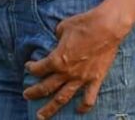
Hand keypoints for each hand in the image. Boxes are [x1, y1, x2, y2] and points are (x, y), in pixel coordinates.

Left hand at [22, 4, 130, 118]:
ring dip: (51, 108)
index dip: (31, 68)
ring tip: (41, 116)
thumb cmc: (84, 23)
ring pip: (63, 98)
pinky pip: (88, 98)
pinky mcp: (95, 79)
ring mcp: (82, 78)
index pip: (39, 68)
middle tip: (26, 95)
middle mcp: (67, 72)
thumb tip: (58, 40)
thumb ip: (57, 37)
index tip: (28, 66)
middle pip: (46, 87)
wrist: (107, 27)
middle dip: (34, 92)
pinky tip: (78, 110)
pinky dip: (83, 107)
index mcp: (58, 59)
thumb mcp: (63, 26)